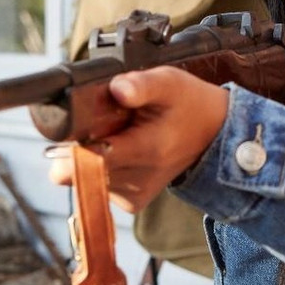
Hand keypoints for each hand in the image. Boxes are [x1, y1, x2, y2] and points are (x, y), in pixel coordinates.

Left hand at [47, 67, 229, 212]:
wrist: (213, 133)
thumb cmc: (187, 103)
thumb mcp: (169, 82)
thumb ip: (141, 84)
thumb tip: (117, 88)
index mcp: (146, 150)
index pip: (87, 160)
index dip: (71, 143)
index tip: (78, 126)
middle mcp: (137, 180)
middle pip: (75, 171)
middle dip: (78, 146)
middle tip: (102, 125)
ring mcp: (132, 195)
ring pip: (82, 179)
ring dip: (91, 156)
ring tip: (119, 136)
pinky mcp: (131, 202)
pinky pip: (96, 186)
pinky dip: (102, 168)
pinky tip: (123, 151)